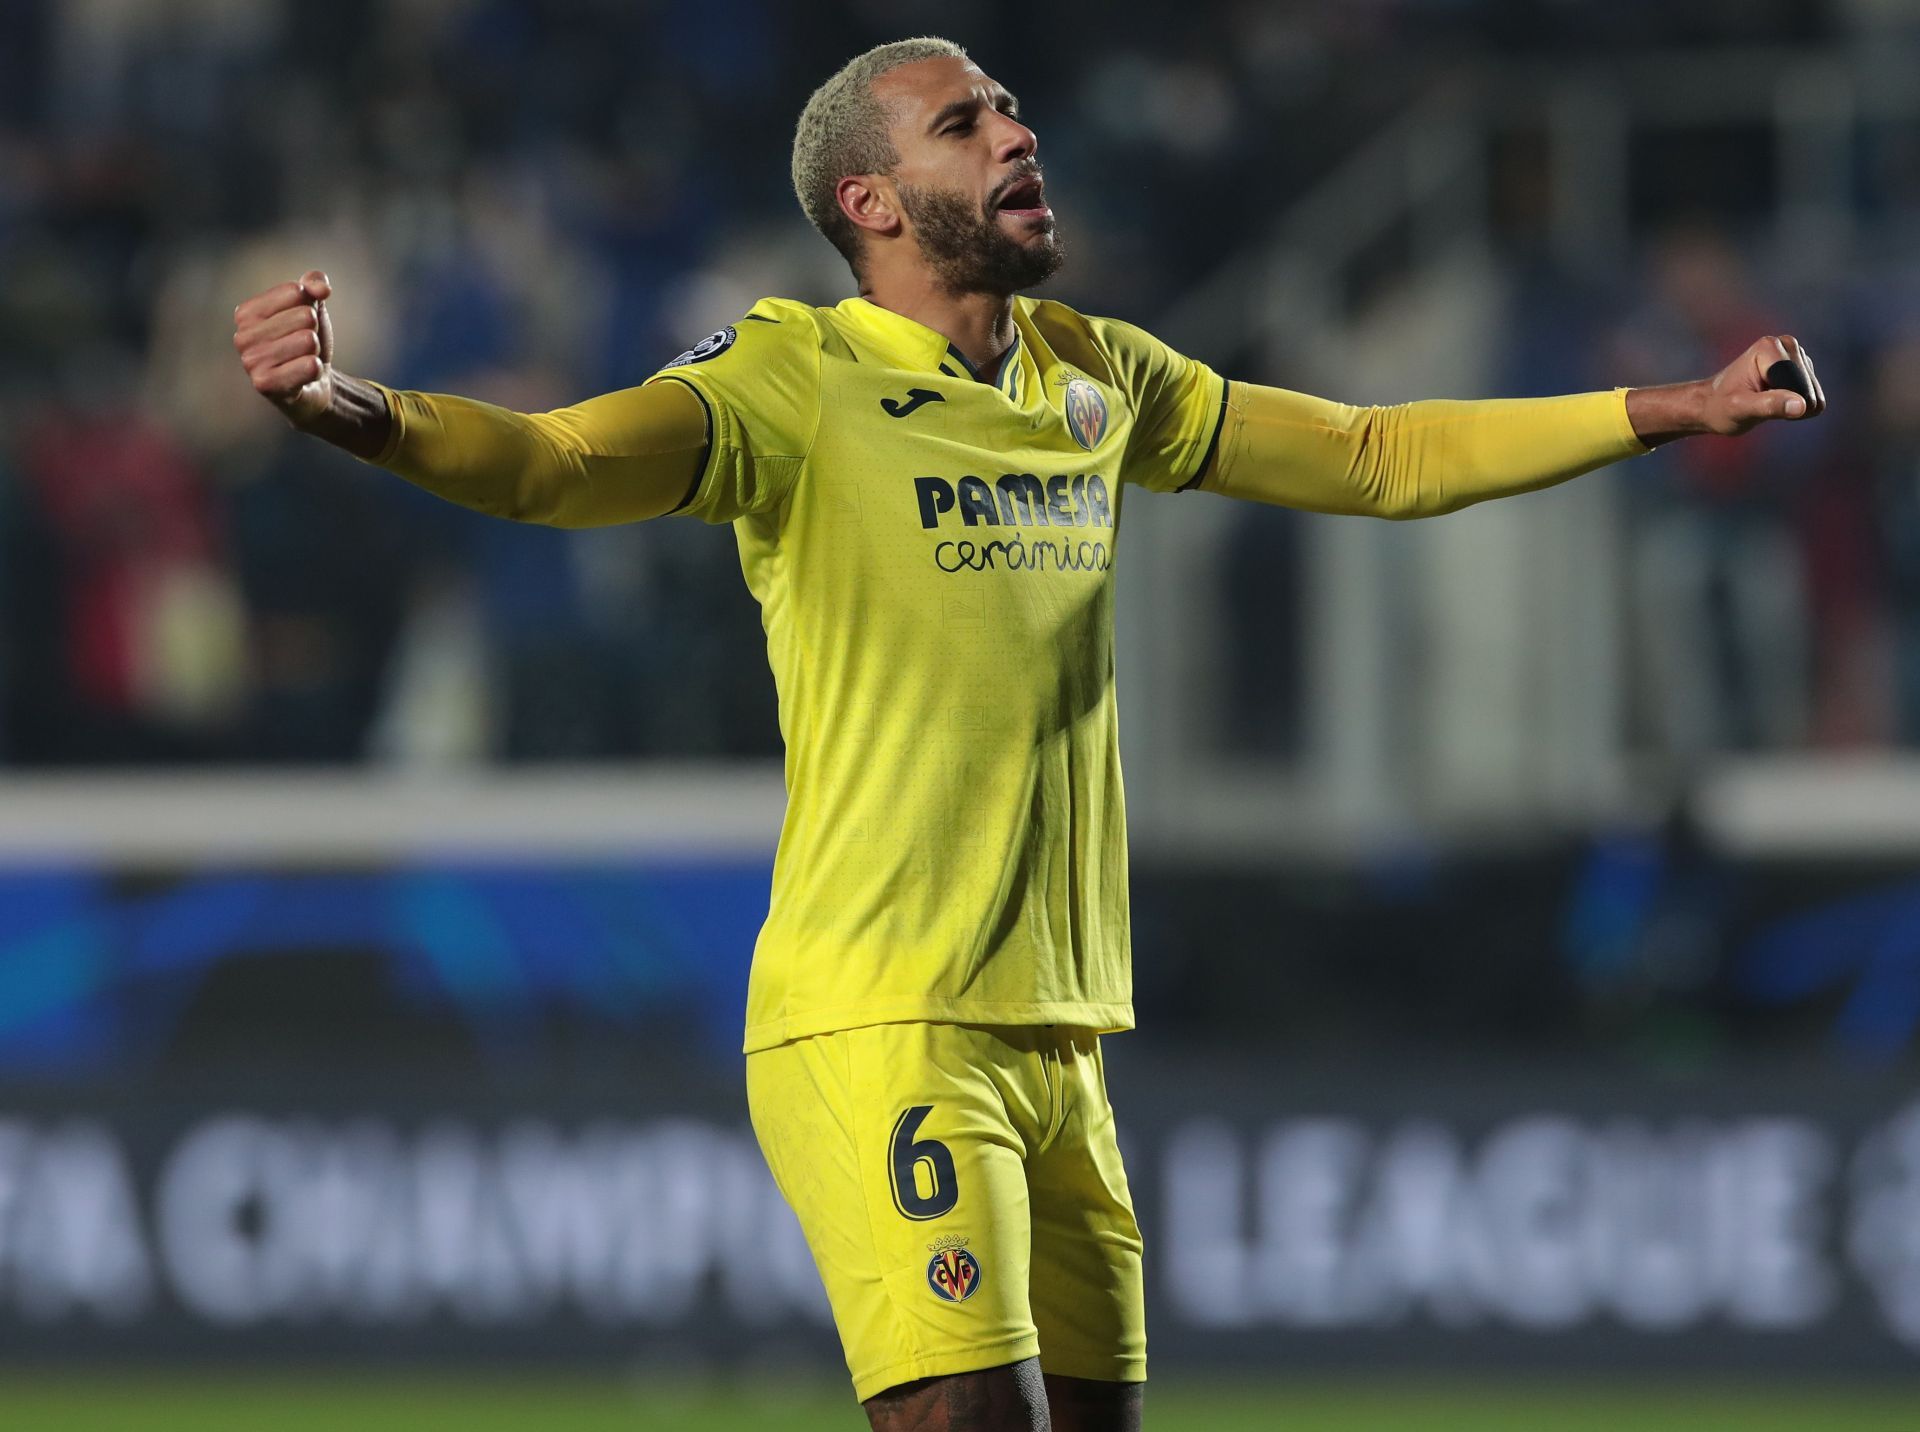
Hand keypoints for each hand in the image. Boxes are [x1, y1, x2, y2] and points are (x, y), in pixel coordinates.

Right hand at [233, 270, 335, 425]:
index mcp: (247, 312)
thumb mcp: (312, 306)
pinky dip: (317, 370)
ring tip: (302, 360)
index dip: (310, 307)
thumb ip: (315, 282)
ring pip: (309, 340)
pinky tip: (305, 377)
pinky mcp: (264, 385)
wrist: (314, 384)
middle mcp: (242, 336)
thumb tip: (321, 288)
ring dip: (315, 352)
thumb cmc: (306, 341)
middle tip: (304, 348)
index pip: (295, 291)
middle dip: (314, 332)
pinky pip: (310, 366)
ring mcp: (250, 362)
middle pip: (305, 316)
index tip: (301, 324)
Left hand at [1699, 334, 1826, 434]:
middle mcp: (1787, 345)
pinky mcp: (1802, 368)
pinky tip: (1774, 400)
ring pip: (1814, 394)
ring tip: (1765, 401)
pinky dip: (1796, 405)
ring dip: (1791, 405)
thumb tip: (1802, 405)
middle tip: (1759, 404)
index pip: (1797, 385)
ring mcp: (1796, 356)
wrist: (1713, 406)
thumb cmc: (1721, 408)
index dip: (1781, 403)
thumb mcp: (1741, 409)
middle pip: (1809, 388)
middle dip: (1787, 403)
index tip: (1754, 402)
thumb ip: (1770, 405)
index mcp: (1770, 347)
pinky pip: (1814, 398)